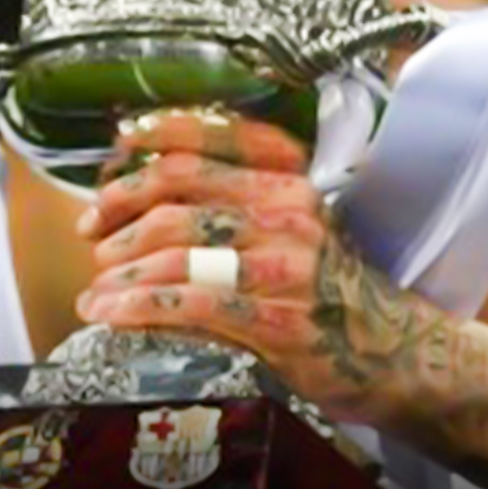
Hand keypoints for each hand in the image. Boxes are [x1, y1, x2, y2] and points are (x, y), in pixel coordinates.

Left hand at [73, 108, 455, 423]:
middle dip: (121, 211)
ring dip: (122, 269)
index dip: (156, 138)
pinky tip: (114, 315)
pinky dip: (141, 308)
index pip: (213, 138)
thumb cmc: (331, 289)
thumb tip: (150, 195)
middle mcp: (290, 211)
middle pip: (180, 193)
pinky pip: (193, 305)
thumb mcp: (299, 225)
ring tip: (96, 289)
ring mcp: (287, 266)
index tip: (118, 149)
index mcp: (292, 179)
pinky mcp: (279, 320)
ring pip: (179, 250)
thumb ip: (240, 202)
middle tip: (93, 236)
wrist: (394, 350)